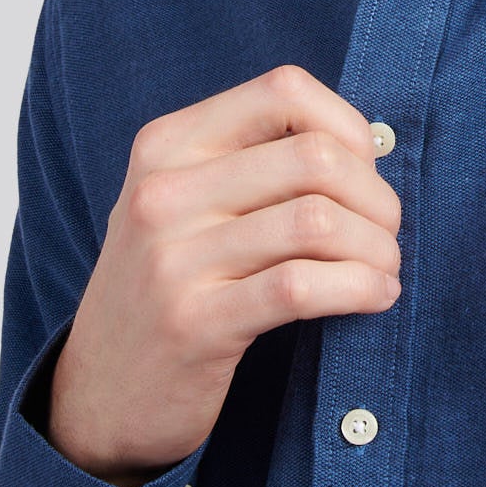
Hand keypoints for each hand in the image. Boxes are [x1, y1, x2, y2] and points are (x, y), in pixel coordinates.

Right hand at [45, 64, 401, 485]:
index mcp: (167, 144)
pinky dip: (359, 287)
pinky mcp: (194, 324)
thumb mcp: (186, 204)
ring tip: (384, 269)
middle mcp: (163, 192)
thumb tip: (370, 143)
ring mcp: (173, 259)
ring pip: (316, 221)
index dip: (347, 125)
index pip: (282, 91)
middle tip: (387, 231)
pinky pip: (302, 286)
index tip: (367, 170)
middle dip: (375, 195)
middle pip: (314, 157)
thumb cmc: (169, 285)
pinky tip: (375, 297)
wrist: (98, 395)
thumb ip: (256, 162)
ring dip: (375, 247)